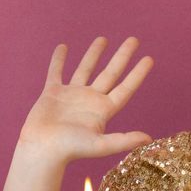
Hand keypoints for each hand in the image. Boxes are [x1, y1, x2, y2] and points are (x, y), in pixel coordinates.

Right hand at [18, 38, 154, 163]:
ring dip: (94, 54)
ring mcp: (71, 95)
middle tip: (133, 40)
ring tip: (103, 39)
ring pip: (86, 69)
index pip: (125, 88)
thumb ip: (123, 140)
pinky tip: (63, 47)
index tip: (149, 58)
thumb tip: (149, 139)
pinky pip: (56, 72)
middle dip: (122, 56)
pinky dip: (59, 59)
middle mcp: (90, 100)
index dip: (138, 74)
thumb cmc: (70, 150)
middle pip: (110, 73)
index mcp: (103, 110)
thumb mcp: (100, 145)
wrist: (42, 150)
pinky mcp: (52, 93)